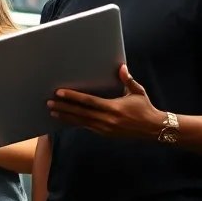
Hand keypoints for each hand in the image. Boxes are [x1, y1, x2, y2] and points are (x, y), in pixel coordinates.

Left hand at [47, 65, 163, 139]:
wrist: (153, 129)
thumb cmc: (145, 108)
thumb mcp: (137, 92)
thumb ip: (128, 80)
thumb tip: (121, 67)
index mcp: (114, 108)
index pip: (89, 102)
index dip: (73, 97)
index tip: (59, 93)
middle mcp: (107, 120)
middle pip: (81, 114)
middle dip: (64, 108)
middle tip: (49, 103)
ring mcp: (105, 129)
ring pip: (81, 122)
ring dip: (66, 117)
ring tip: (53, 112)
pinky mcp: (105, 134)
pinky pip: (87, 127)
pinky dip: (76, 123)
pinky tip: (66, 119)